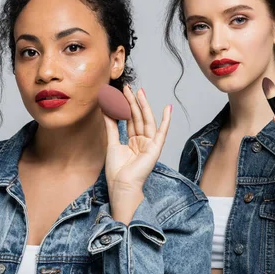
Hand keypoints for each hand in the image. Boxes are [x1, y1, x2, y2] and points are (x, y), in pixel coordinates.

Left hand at [104, 85, 171, 223]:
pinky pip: (161, 132)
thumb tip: (106, 110)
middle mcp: (143, 141)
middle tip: (128, 87)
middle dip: (133, 102)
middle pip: (138, 117)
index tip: (119, 93)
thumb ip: (111, 126)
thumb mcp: (112, 143)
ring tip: (138, 92)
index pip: (129, 119)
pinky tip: (168, 109)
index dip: (124, 107)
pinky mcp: (155, 148)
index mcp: (133, 141)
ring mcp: (150, 144)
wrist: (122, 185)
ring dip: (143, 106)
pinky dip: (166, 120)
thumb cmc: (117, 170)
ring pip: (146, 121)